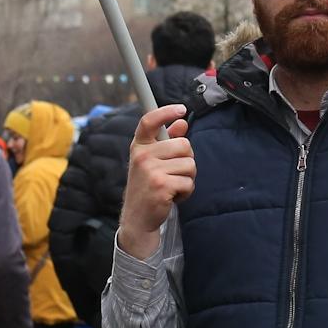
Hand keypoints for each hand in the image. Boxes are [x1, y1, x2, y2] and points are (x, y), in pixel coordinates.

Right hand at [119, 105, 193, 260]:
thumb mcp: (152, 161)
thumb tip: (182, 123)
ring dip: (187, 178)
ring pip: (190, 164)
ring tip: (172, 186)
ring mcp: (151, 171)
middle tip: (174, 173)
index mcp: (139, 147)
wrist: (138, 218)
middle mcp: (142, 156)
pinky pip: (189, 182)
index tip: (181, 109)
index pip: (149, 121)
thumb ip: (167, 141)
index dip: (166, 112)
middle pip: (184, 145)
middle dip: (186, 160)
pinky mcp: (161, 186)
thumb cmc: (147, 186)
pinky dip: (186, 191)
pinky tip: (172, 196)